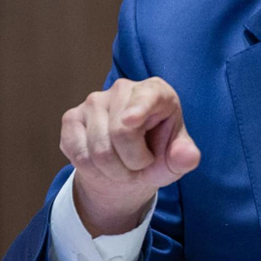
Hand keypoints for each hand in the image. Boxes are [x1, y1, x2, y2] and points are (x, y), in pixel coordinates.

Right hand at [60, 77, 200, 236]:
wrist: (127, 166)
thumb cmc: (157, 155)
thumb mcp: (176, 160)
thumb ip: (185, 157)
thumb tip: (188, 156)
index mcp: (157, 92)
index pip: (148, 96)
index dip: (139, 108)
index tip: (131, 121)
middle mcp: (123, 89)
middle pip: (121, 134)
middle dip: (133, 163)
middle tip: (140, 165)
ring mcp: (94, 101)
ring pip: (99, 150)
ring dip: (115, 171)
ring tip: (123, 166)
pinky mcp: (71, 117)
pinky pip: (79, 155)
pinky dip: (94, 171)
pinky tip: (102, 164)